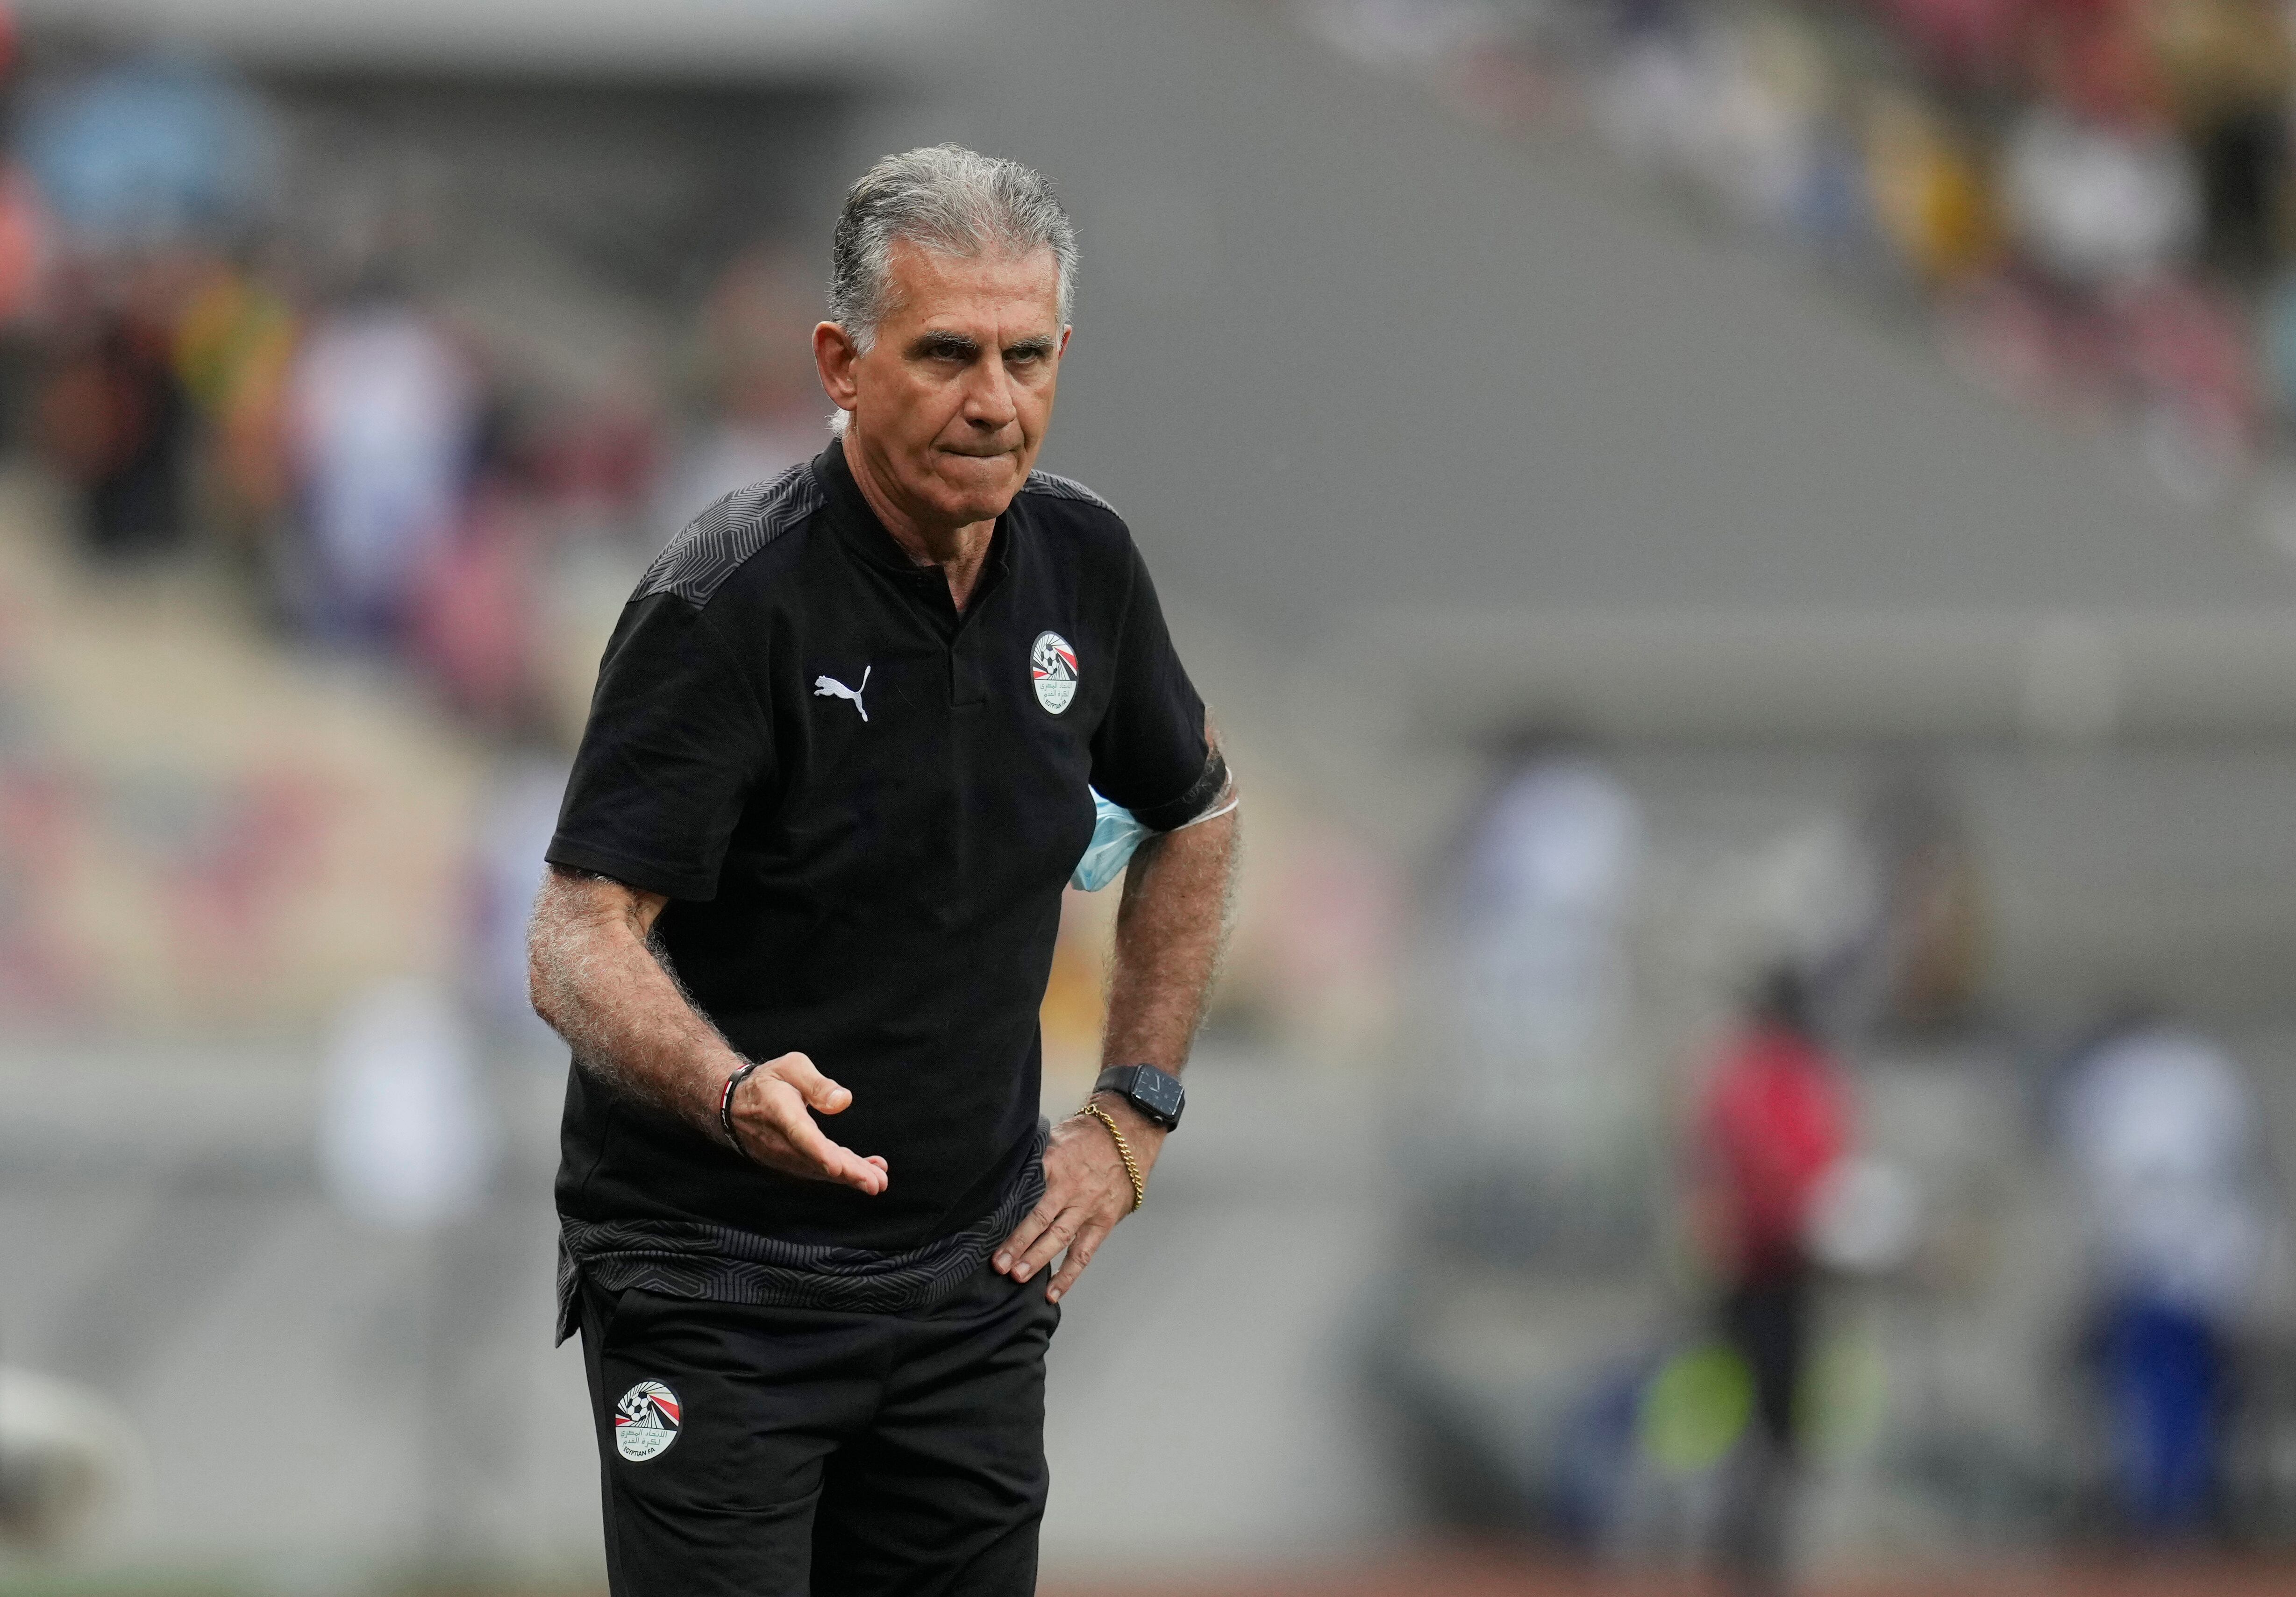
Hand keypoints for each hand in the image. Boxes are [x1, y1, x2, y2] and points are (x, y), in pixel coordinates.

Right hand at [726, 1052, 888, 1194]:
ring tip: (879, 1181)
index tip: (837, 1168)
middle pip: (815, 1160)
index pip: (799, 1135)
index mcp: (780, 1111)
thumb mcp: (791, 1067)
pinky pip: (818, 1169)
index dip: (818, 1152)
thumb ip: (817, 1083)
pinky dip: (842, 1173)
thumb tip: (844, 1101)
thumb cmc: (769, 1082)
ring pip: (819, 1169)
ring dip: (849, 1177)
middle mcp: (781, 1140)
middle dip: (846, 1174)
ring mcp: (784, 1156)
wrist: (736, 1106)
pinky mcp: (792, 1162)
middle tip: (876, 1184)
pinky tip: (868, 1171)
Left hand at [995, 1097, 1163, 1301]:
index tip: (985, 1227)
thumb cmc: (1089, 1134)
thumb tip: (1004, 1174)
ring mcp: (1088, 1207)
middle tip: (998, 1263)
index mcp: (1054, 1164)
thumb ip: (1035, 1157)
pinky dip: (1068, 1275)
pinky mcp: (1103, 1221)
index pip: (1026, 1191)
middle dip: (1017, 1242)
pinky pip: (1083, 1253)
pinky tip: (1052, 1292)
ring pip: (1059, 1237)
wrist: (1131, 1131)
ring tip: (1017, 1276)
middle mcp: (1071, 1188)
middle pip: (1040, 1218)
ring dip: (1037, 1259)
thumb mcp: (1057, 1136)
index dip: (1007, 1210)